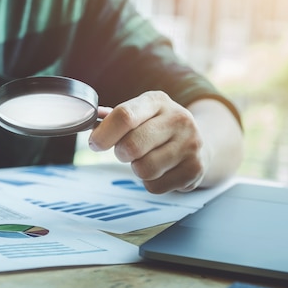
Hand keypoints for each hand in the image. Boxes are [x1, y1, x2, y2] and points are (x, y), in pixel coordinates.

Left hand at [88, 91, 208, 193]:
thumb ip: (114, 118)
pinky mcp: (195, 169)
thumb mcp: (140, 113)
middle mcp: (178, 119)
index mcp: (157, 101)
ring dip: (137, 170)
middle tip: (126, 152)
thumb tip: (90, 121)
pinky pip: (155, 186)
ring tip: (147, 159)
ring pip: (144, 169)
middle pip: (131, 146)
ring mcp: (190, 144)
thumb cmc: (156, 128)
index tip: (95, 144)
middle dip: (121, 153)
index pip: (124, 115)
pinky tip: (161, 170)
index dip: (104, 134)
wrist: (197, 143)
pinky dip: (151, 183)